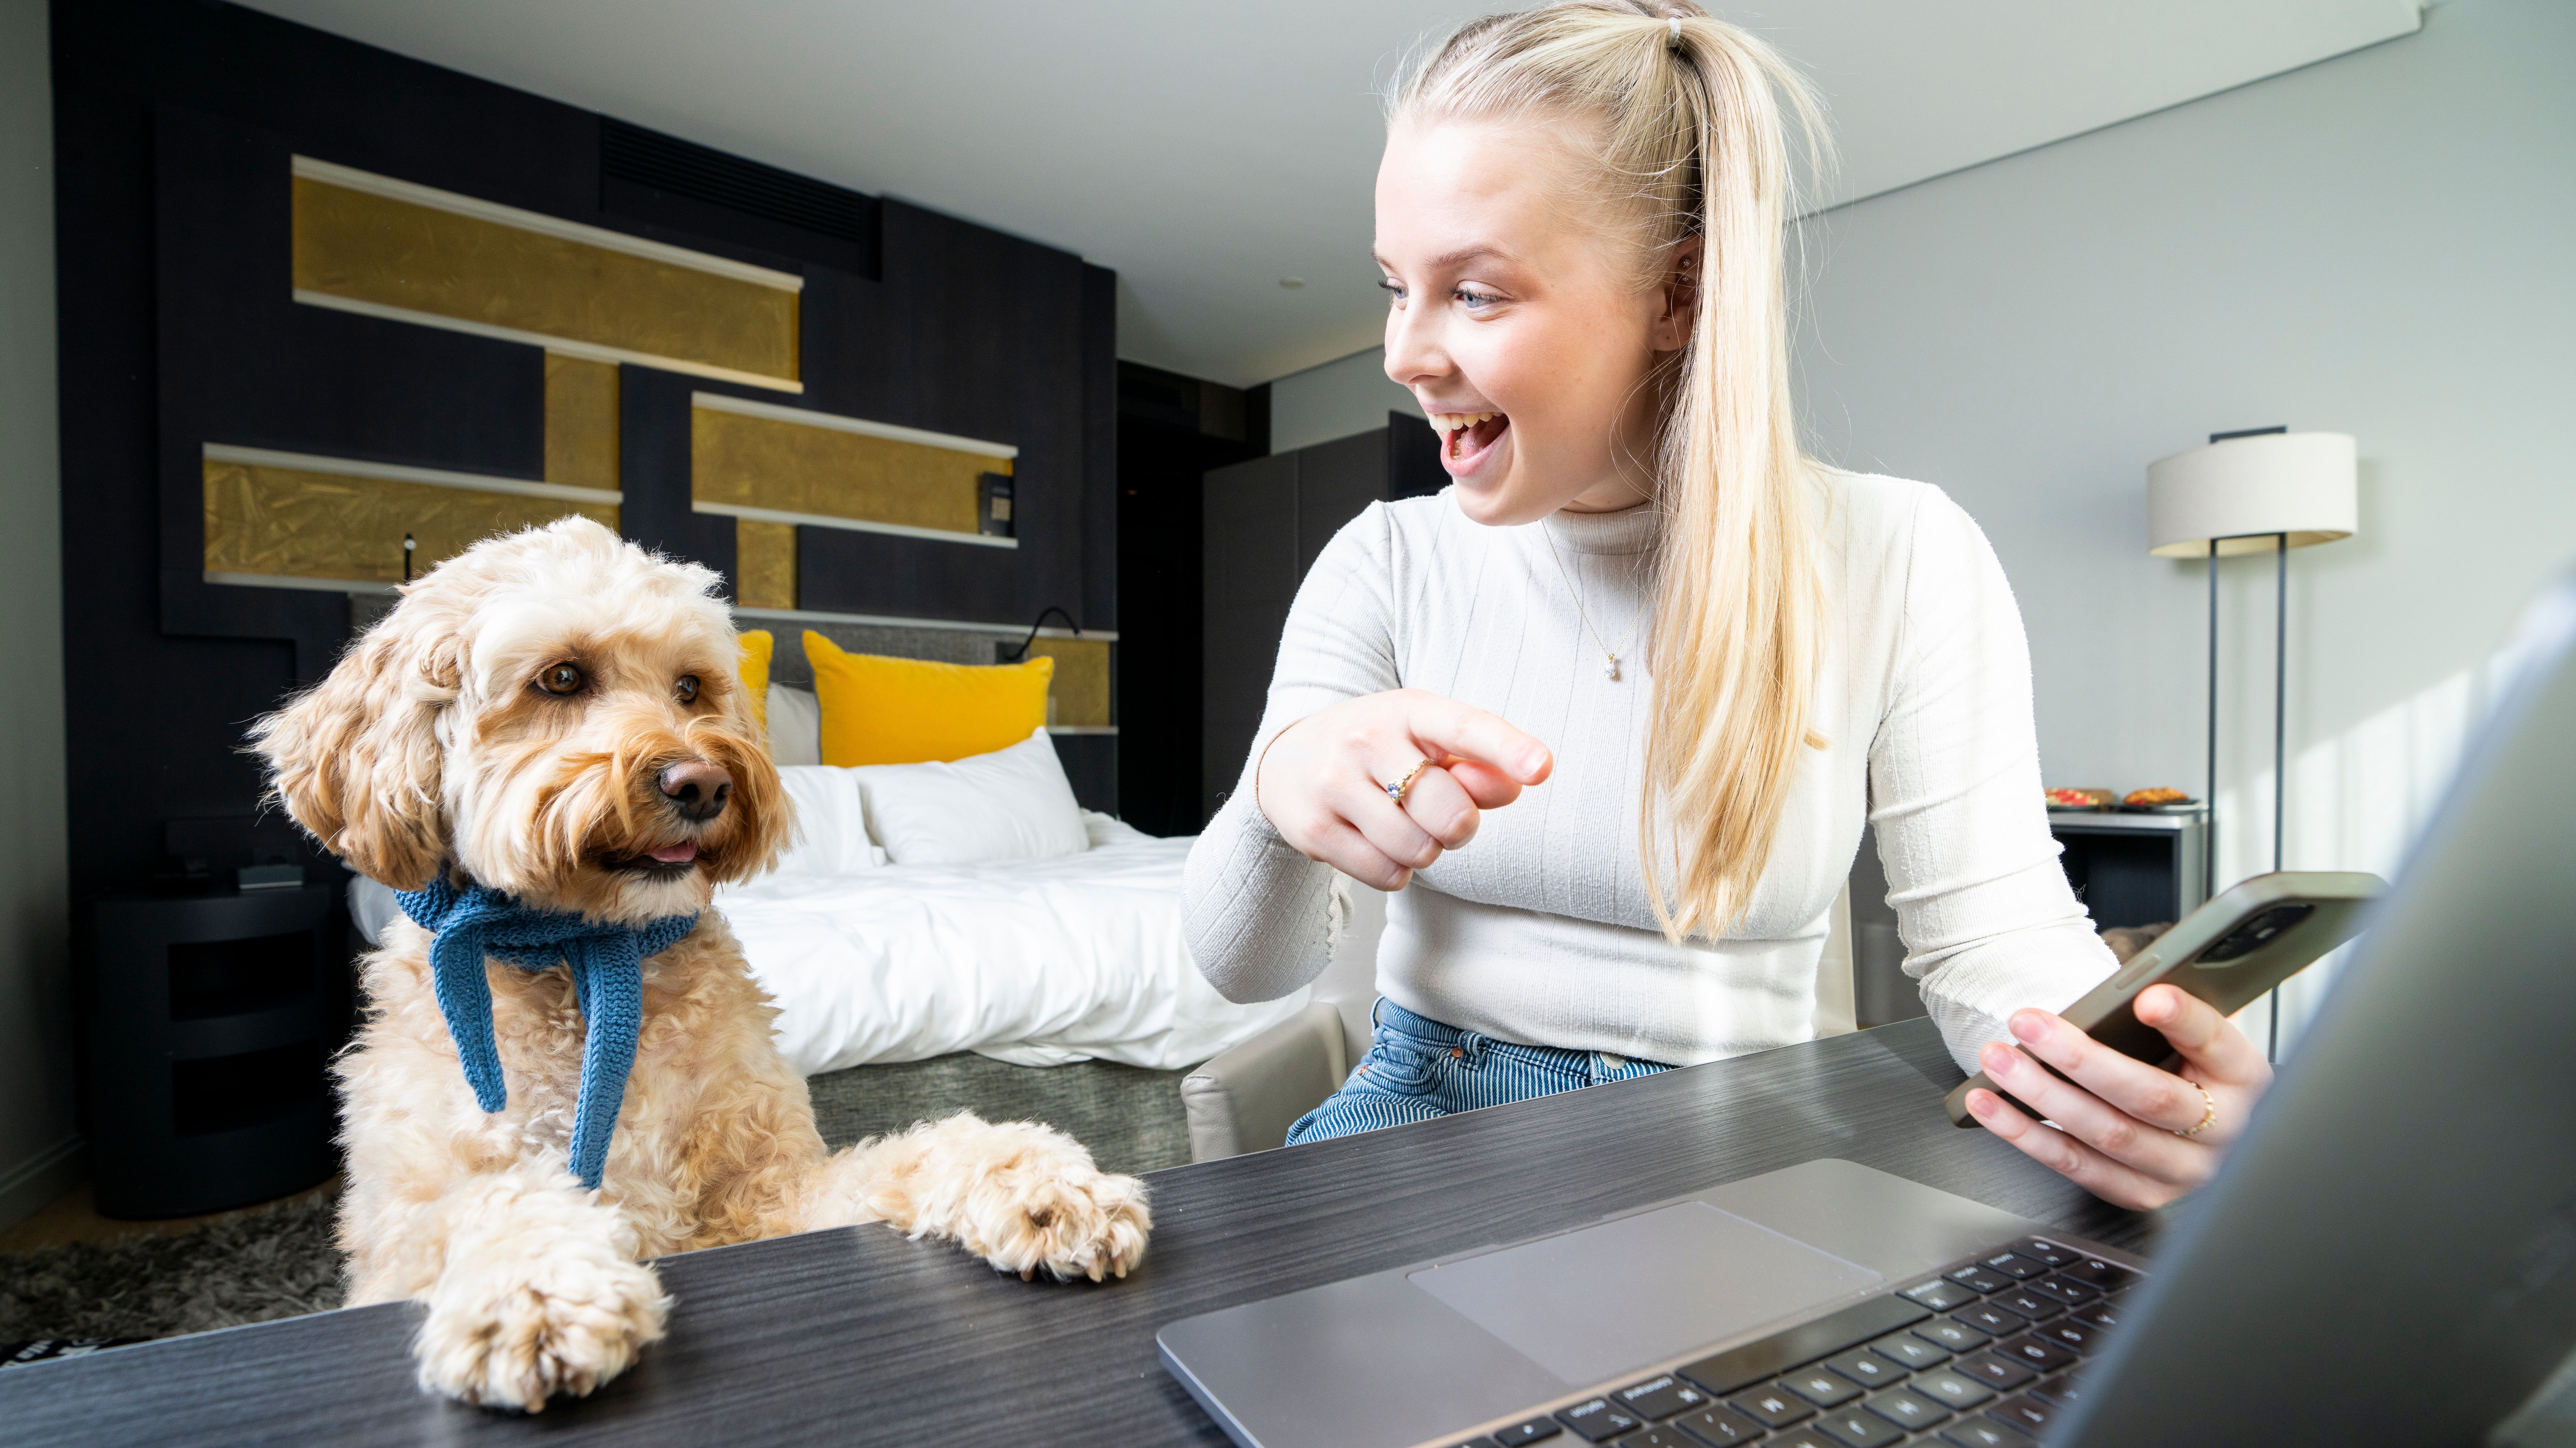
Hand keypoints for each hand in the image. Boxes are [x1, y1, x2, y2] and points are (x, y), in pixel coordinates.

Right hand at [1255, 688, 1552, 890]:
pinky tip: (1375, 841)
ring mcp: (1334, 784)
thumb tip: (1514, 787)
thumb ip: (1478, 764)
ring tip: (1401, 824)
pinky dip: (1395, 870)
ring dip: (1424, 850)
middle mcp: (1365, 739)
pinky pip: (1387, 875)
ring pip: (1417, 850)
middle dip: (1458, 826)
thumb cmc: (1378, 751)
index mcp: (1406, 710)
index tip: (1540, 768)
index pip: (1464, 728)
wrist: (1287, 761)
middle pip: (1448, 811)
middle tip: (1436, 813)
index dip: (1506, 749)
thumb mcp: (1427, 741)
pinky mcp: (1313, 829)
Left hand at [1963, 984, 2272, 1210]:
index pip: (2215, 1041)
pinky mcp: (2144, 1194)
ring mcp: (2183, 1170)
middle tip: (2028, 1023)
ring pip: (2107, 1134)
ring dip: (2042, 1096)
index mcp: (2244, 1077)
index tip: (2148, 998)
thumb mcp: (2197, 1035)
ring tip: (1998, 1060)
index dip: (2183, 1020)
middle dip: (2080, 1058)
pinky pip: (2079, 1166)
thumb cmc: (2194, 1068)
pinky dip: (2028, 1135)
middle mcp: (2222, 1131)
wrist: (2209, 1123)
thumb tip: (2140, 1000)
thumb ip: (2173, 1016)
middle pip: (2148, 1096)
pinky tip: (1993, 1107)